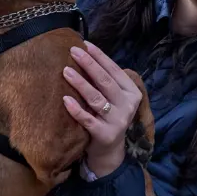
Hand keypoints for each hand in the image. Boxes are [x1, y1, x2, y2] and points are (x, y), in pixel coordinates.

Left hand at [62, 42, 141, 177]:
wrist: (109, 151)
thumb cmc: (108, 117)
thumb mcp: (114, 98)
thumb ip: (106, 81)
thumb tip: (86, 54)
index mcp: (131, 92)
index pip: (114, 70)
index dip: (99, 56)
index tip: (85, 43)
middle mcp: (128, 105)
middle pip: (105, 81)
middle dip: (89, 64)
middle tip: (74, 51)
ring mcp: (117, 121)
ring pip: (97, 98)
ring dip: (80, 83)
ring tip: (65, 71)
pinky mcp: (105, 135)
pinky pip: (88, 120)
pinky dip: (76, 109)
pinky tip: (65, 100)